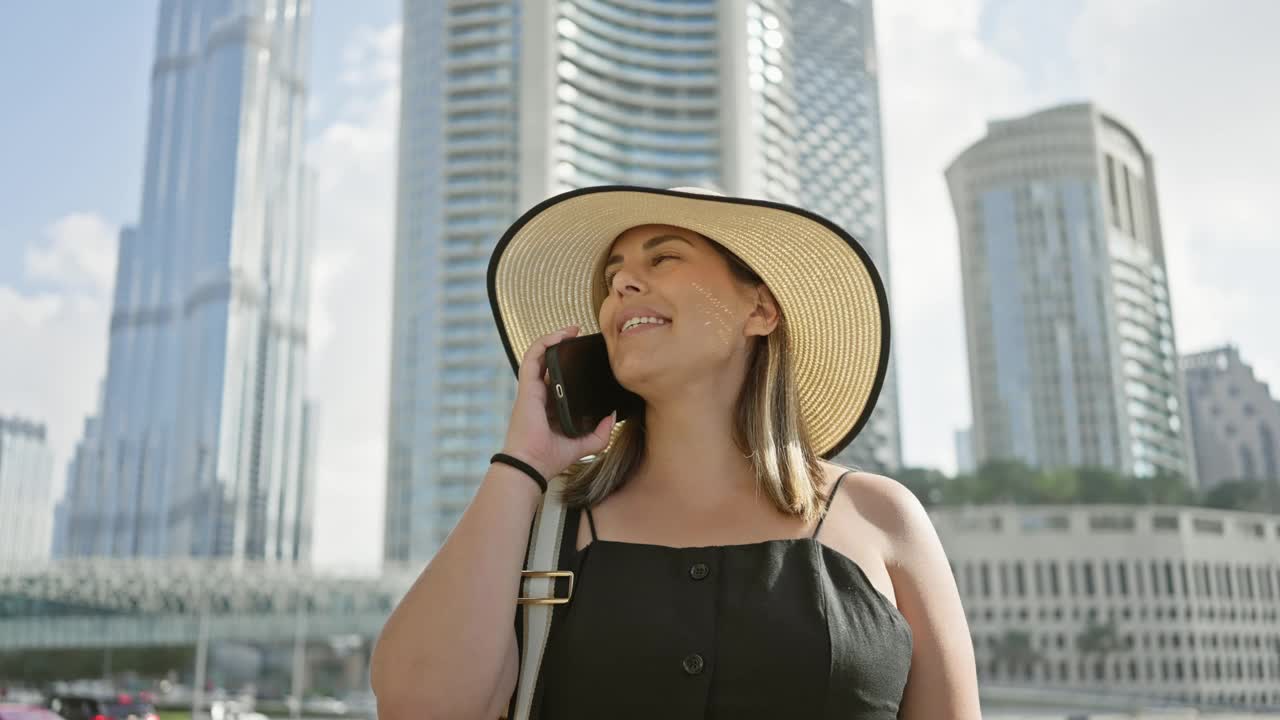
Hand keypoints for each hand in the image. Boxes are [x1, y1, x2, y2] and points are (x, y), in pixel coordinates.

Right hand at [500, 325, 617, 478]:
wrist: (533, 465)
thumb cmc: (551, 457)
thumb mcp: (584, 444)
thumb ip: (600, 433)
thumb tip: (612, 416)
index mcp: (550, 406)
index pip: (558, 378)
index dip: (570, 364)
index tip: (587, 355)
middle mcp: (540, 394)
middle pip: (549, 362)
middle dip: (563, 346)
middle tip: (580, 337)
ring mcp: (532, 389)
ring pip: (539, 355)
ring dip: (553, 339)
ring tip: (571, 330)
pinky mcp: (527, 387)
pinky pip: (532, 357)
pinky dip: (544, 343)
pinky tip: (559, 336)